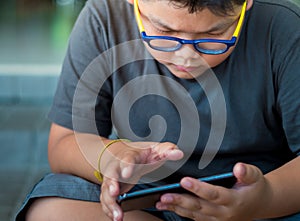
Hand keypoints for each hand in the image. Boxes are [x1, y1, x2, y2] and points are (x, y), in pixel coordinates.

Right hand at [100, 141, 183, 220]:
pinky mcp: (110, 189)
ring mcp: (112, 179)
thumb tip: (178, 153)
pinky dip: (109, 209)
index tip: (127, 173)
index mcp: (130, 157)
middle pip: (111, 176)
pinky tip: (115, 218)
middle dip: (112, 185)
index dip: (127, 166)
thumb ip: (167, 150)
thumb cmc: (140, 153)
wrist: (122, 154)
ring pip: (107, 191)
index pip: (127, 160)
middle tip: (115, 194)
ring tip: (118, 216)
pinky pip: (106, 200)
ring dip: (110, 203)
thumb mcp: (155, 149)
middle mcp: (117, 168)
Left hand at [156, 163, 271, 220]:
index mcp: (233, 200)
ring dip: (176, 208)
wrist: (260, 204)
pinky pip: (195, 218)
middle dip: (180, 201)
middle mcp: (224, 213)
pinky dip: (181, 212)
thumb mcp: (256, 176)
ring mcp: (218, 219)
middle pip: (199, 207)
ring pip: (194, 214)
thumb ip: (247, 172)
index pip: (214, 194)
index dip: (198, 188)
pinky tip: (169, 207)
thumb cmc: (255, 187)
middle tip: (164, 196)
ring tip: (161, 202)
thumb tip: (238, 168)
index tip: (184, 181)